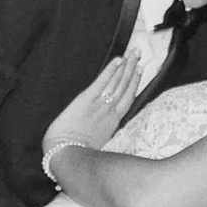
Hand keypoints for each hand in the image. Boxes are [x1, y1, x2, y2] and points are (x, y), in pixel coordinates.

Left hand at [42, 53, 138, 174]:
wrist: (66, 152)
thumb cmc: (79, 151)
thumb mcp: (100, 141)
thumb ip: (106, 129)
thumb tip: (109, 122)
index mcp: (114, 121)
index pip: (128, 97)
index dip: (135, 82)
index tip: (141, 70)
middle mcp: (109, 110)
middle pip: (124, 86)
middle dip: (132, 68)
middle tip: (139, 54)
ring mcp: (99, 104)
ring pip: (116, 82)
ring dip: (125, 66)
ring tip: (132, 53)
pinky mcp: (86, 99)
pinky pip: (102, 82)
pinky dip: (110, 70)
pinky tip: (117, 61)